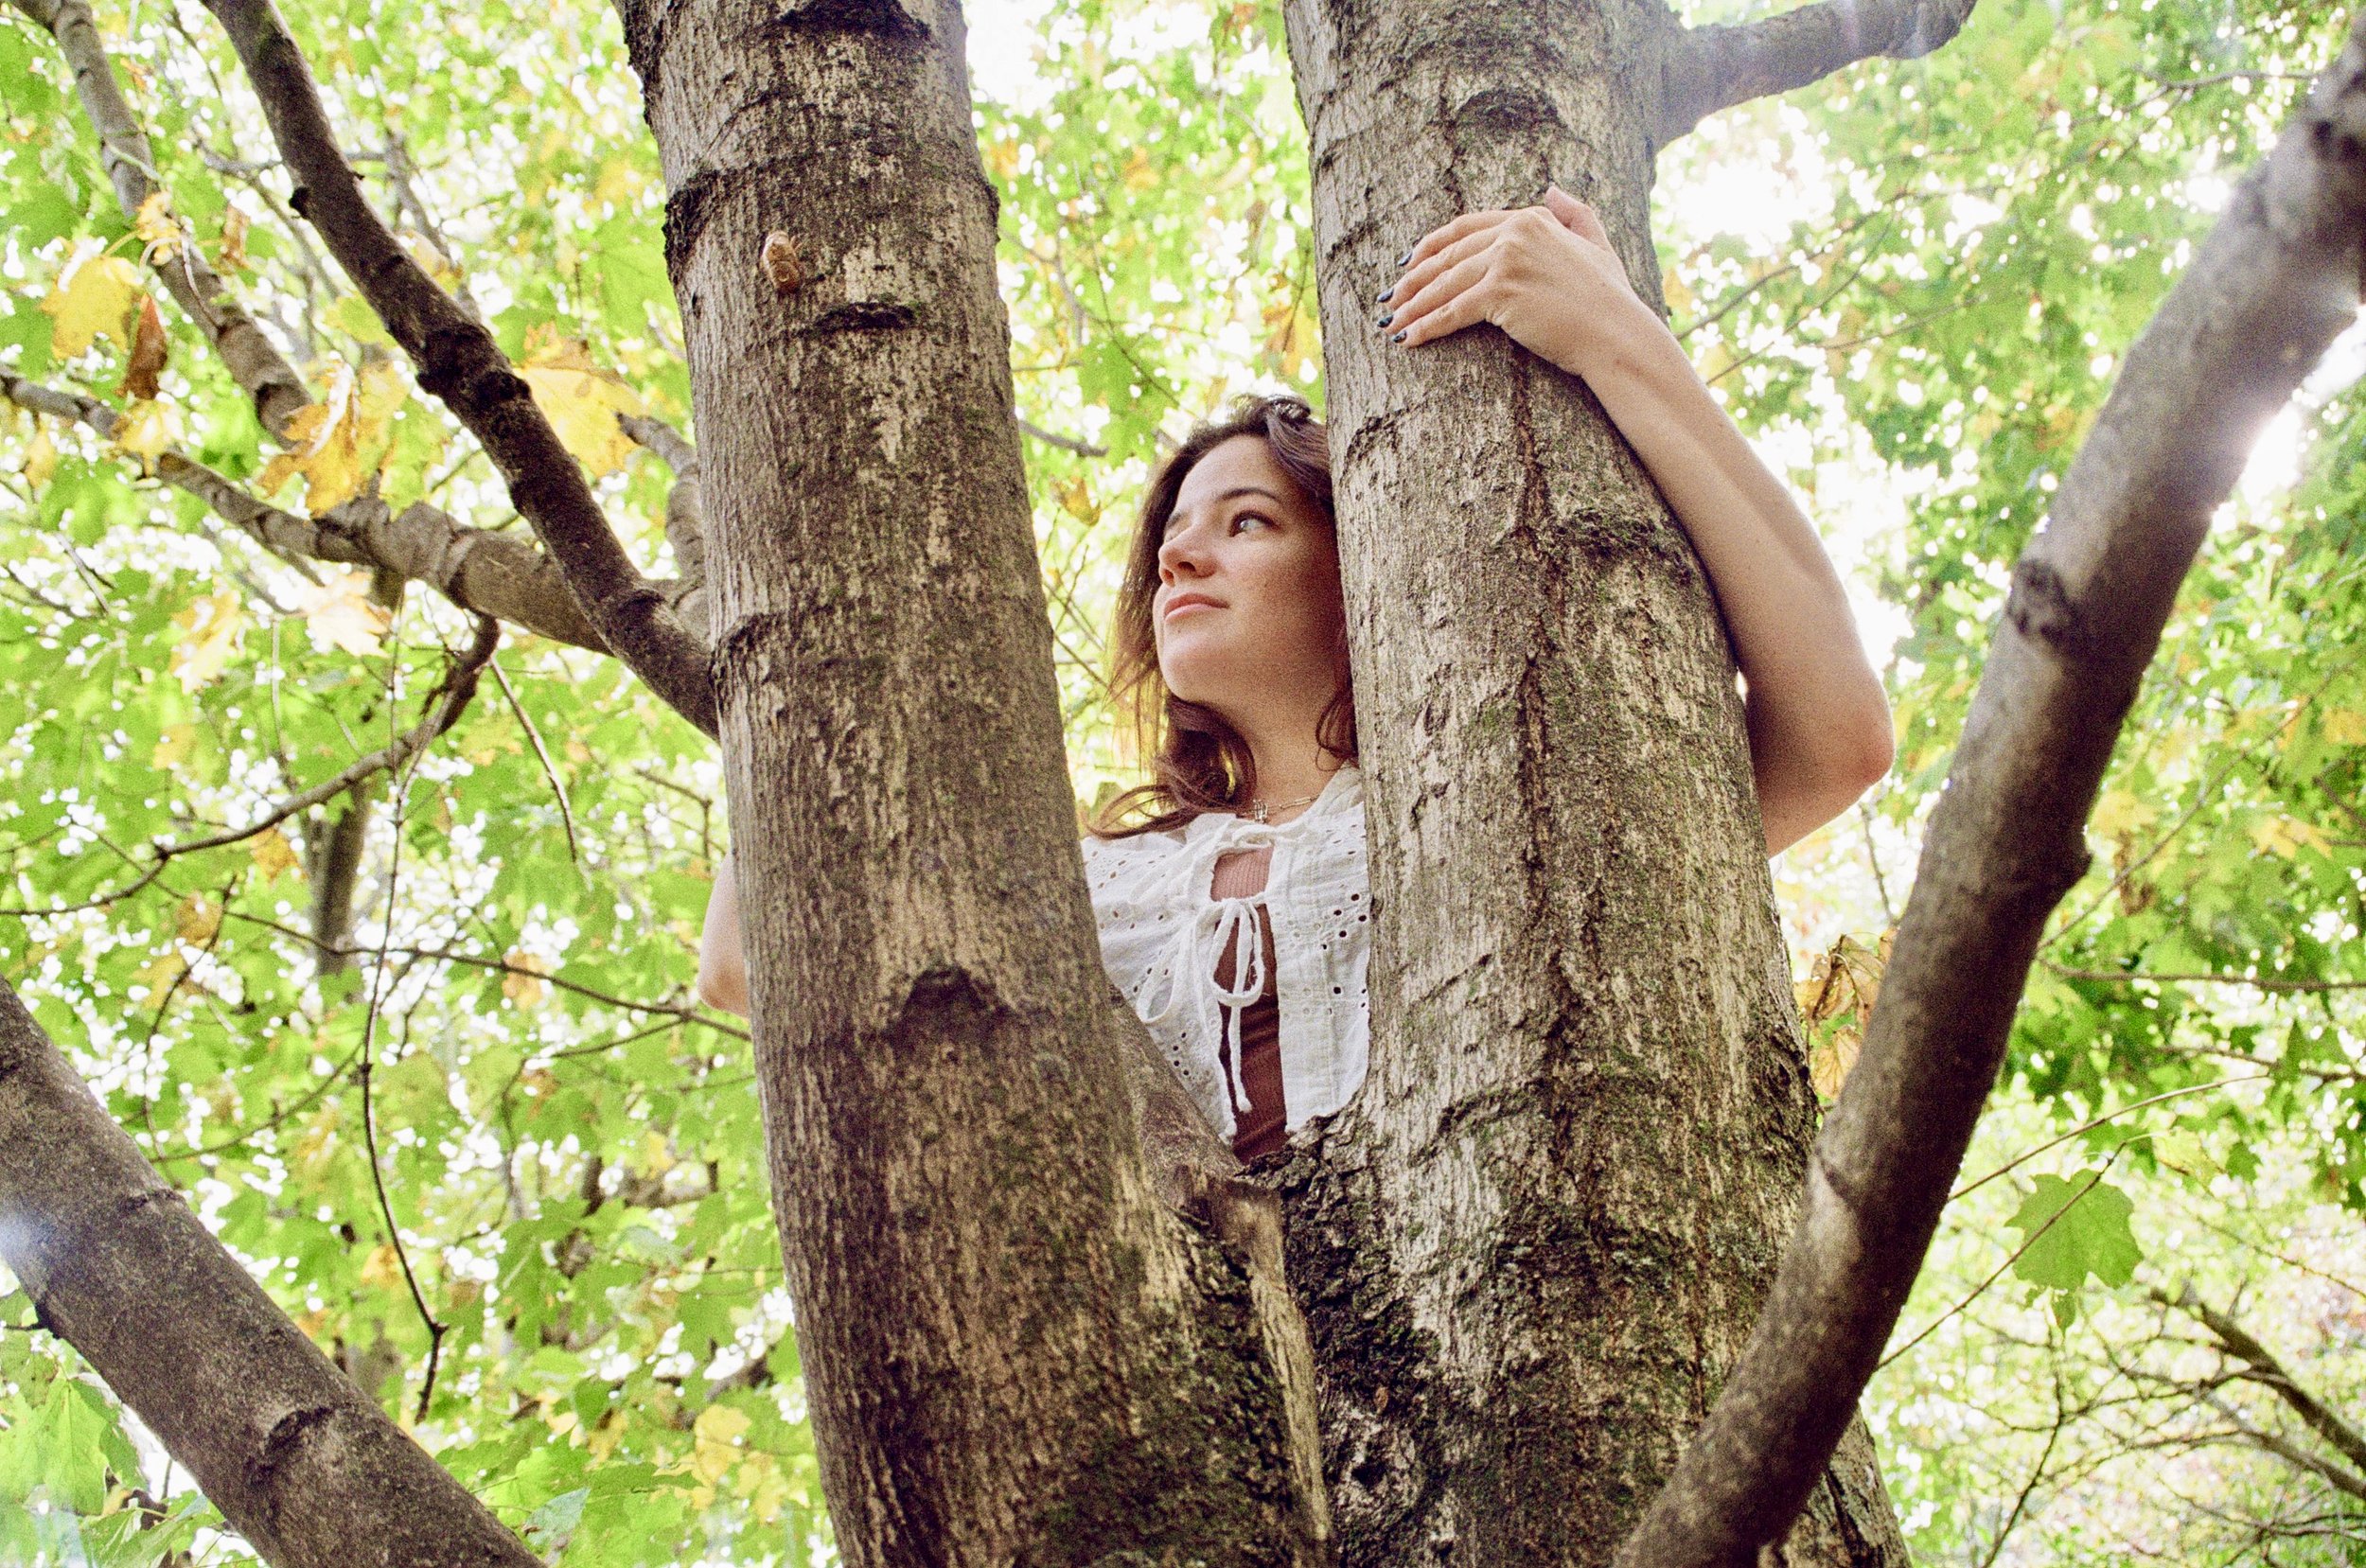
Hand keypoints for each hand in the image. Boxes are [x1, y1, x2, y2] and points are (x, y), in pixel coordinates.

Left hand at [1376, 185, 1650, 376]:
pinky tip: (1408, 339)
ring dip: (1413, 305)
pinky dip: (1426, 326)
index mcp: (1531, 219)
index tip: (1409, 262)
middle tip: (1390, 298)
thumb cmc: (1609, 297)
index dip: (1432, 247)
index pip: (1466, 228)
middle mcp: (1516, 233)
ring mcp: (1507, 261)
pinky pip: (1452, 311)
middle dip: (1414, 279)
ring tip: (1391, 322)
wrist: (1616, 332)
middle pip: (1448, 256)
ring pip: (1445, 284)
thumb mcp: (1595, 243)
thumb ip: (1574, 213)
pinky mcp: (1502, 293)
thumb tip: (1552, 188)